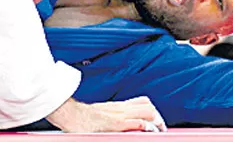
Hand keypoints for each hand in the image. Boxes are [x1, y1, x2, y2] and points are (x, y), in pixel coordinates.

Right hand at [46, 97, 166, 132]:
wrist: (71, 113)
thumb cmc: (81, 117)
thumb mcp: (100, 114)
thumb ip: (111, 116)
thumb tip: (116, 124)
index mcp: (118, 106)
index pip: (142, 102)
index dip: (152, 110)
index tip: (156, 120)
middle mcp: (121, 108)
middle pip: (148, 105)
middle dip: (158, 117)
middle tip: (161, 128)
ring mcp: (119, 114)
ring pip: (147, 111)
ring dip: (156, 121)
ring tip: (159, 130)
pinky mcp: (116, 123)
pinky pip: (136, 122)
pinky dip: (146, 126)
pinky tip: (149, 131)